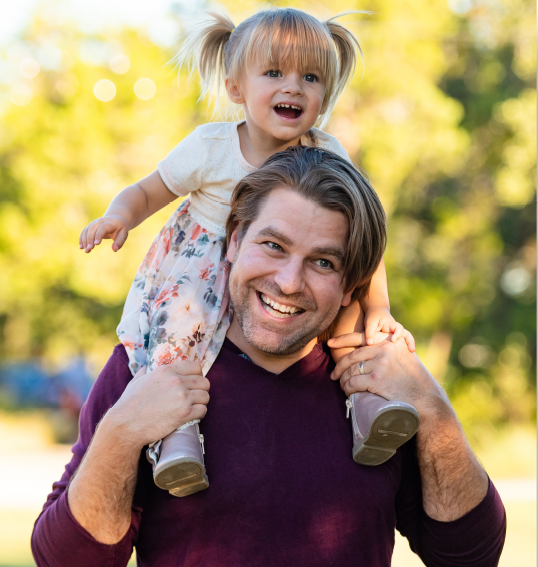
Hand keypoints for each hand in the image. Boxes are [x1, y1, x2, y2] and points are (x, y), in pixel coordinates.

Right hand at [79, 214, 129, 252]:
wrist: (116, 219)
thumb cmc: (120, 229)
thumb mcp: (123, 234)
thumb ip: (119, 242)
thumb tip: (114, 250)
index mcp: (109, 223)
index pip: (102, 228)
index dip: (99, 235)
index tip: (96, 244)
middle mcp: (100, 221)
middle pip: (92, 228)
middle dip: (90, 239)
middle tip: (89, 249)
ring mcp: (94, 223)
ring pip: (86, 230)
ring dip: (85, 240)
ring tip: (86, 251)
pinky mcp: (90, 226)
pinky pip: (84, 232)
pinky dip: (82, 239)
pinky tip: (81, 247)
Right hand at [106, 360, 209, 447]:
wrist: (126, 425)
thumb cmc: (129, 404)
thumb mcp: (137, 381)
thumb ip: (146, 371)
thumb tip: (148, 367)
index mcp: (167, 370)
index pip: (196, 367)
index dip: (196, 375)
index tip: (192, 383)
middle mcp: (177, 381)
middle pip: (204, 382)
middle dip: (201, 390)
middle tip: (193, 397)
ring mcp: (182, 397)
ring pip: (206, 396)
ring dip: (201, 402)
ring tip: (193, 407)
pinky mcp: (185, 413)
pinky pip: (203, 410)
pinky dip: (199, 414)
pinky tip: (191, 416)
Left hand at [330, 337, 448, 419]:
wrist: (426, 397)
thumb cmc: (413, 379)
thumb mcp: (401, 356)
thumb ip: (385, 350)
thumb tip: (362, 351)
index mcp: (388, 341)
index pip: (359, 338)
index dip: (342, 340)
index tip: (330, 343)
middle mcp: (383, 348)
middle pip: (352, 356)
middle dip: (339, 367)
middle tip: (333, 375)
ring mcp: (380, 364)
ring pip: (351, 371)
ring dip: (344, 380)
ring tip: (342, 386)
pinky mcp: (376, 379)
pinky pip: (353, 383)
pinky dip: (347, 389)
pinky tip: (348, 392)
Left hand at [364, 306, 414, 351]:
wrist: (376, 312)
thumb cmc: (373, 316)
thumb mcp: (370, 322)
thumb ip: (369, 332)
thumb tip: (369, 343)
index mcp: (391, 324)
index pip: (398, 328)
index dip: (397, 334)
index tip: (393, 340)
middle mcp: (396, 329)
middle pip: (406, 334)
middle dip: (410, 341)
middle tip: (411, 350)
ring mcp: (396, 334)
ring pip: (406, 339)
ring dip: (409, 346)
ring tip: (411, 354)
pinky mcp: (394, 339)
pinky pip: (401, 344)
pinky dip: (403, 350)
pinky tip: (402, 358)